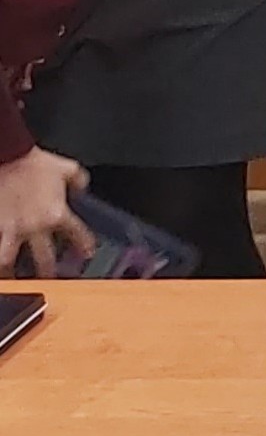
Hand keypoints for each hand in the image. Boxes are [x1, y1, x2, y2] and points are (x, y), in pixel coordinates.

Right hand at [0, 148, 91, 277]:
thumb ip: (79, 180)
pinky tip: (0, 265)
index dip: (84, 245)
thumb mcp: (67, 167)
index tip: (86, 252)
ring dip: (10, 273)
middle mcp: (35, 227)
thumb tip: (82, 187)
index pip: (76, 234)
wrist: (7, 157)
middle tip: (50, 278)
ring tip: (12, 279)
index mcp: (56, 214)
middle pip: (44, 258)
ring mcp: (11, 229)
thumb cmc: (33, 163)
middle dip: (48, 271)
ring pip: (8, 261)